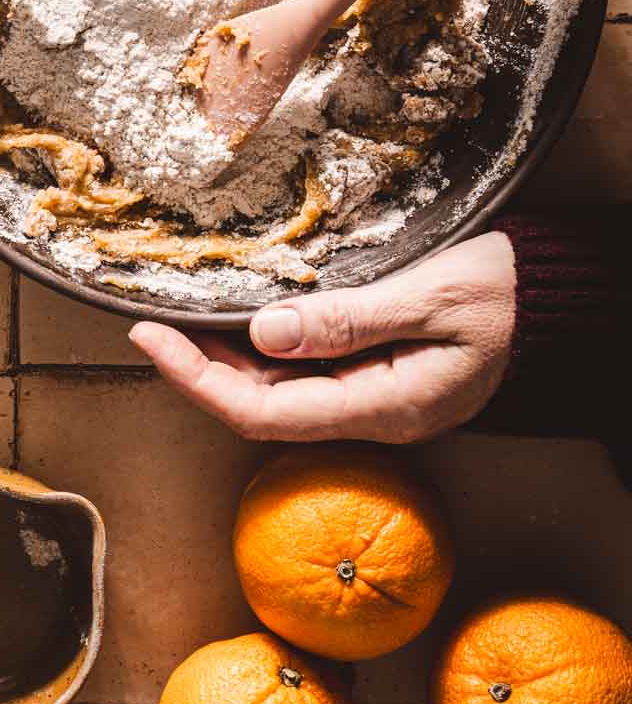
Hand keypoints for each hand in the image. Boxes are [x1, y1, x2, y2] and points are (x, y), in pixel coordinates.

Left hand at [128, 230, 514, 442]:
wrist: (556, 297)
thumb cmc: (504, 291)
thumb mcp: (430, 295)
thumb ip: (347, 319)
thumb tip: (261, 334)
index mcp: (383, 405)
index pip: (262, 412)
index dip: (196, 381)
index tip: (148, 339)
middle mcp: (371, 412)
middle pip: (261, 409)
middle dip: (197, 373)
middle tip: (147, 325)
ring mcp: (375, 397)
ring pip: (279, 393)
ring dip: (224, 363)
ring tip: (175, 321)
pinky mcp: (378, 376)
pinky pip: (305, 375)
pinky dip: (261, 351)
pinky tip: (237, 320)